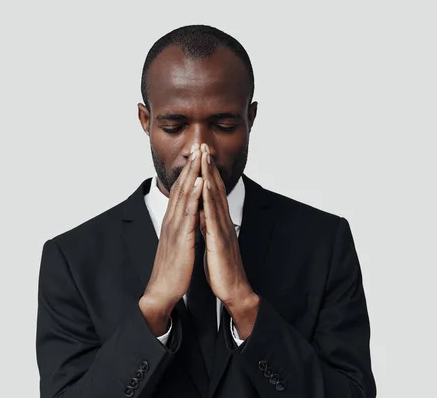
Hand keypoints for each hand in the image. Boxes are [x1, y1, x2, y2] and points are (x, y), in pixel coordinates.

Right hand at [139, 143, 203, 335]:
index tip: (196, 155)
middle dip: (191, 165)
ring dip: (192, 173)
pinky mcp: (181, 238)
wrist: (162, 291)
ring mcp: (175, 227)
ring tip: (199, 155)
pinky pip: (188, 213)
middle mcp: (172, 220)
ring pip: (184, 195)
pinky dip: (194, 195)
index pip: (180, 191)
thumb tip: (190, 218)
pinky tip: (200, 182)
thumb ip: (183, 228)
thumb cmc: (172, 269)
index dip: (189, 172)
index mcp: (173, 221)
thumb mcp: (179, 243)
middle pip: (181, 187)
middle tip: (198, 145)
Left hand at [198, 143, 258, 337]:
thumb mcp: (214, 243)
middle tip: (204, 146)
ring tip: (205, 158)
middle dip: (209, 167)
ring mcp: (223, 229)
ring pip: (216, 198)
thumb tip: (203, 214)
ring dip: (210, 176)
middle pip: (216, 190)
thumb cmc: (223, 269)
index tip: (202, 155)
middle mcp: (223, 222)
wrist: (234, 290)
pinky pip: (213, 217)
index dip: (208, 173)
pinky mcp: (220, 240)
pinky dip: (209, 200)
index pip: (213, 193)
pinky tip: (205, 187)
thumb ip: (209, 227)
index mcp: (219, 223)